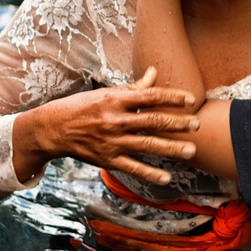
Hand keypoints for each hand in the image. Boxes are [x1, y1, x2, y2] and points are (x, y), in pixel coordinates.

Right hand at [13, 67, 199, 185]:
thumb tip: (155, 72)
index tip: (191, 100)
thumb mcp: (106, 93)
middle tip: (198, 124)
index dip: (172, 97)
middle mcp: (115, 120)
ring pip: (147, 145)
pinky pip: (133, 168)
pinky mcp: (107, 159)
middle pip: (153, 121)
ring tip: (191, 150)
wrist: (52, 129)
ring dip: (171, 148)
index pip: (150, 96)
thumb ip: (135, 87)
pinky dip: (150, 174)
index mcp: (116, 100)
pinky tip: (167, 178)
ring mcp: (112, 141)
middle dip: (178, 123)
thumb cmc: (83, 107)